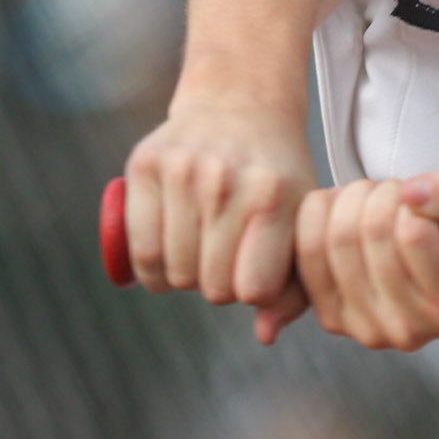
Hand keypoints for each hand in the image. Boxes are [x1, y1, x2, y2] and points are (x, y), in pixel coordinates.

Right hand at [124, 102, 315, 337]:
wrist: (241, 101)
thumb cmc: (275, 173)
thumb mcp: (300, 217)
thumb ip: (295, 283)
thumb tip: (265, 338)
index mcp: (275, 194)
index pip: (252, 289)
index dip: (252, 291)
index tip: (256, 270)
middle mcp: (228, 180)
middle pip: (209, 287)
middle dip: (218, 284)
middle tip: (226, 257)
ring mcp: (184, 170)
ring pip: (171, 274)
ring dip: (183, 276)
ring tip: (200, 249)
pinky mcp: (145, 164)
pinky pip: (138, 251)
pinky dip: (151, 267)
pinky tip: (168, 251)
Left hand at [295, 171, 438, 351]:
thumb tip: (413, 193)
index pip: (411, 234)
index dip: (411, 198)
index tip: (421, 195)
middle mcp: (411, 332)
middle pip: (371, 232)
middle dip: (381, 193)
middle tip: (396, 190)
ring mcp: (368, 330)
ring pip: (337, 240)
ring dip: (353, 200)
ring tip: (376, 199)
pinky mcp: (334, 321)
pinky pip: (308, 254)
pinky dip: (321, 215)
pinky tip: (344, 207)